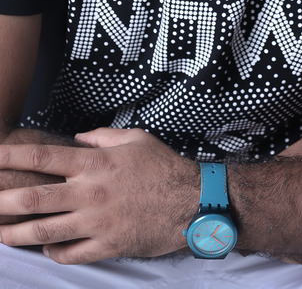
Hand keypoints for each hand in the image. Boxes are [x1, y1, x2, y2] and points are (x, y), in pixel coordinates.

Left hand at [0, 127, 199, 263]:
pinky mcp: (107, 246)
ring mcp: (96, 223)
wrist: (192, 201)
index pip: (44, 158)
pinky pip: (70, 254)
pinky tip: (43, 248)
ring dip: (15, 235)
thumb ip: (102, 137)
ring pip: (45, 232)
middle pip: (34, 199)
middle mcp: (89, 194)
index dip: (14, 157)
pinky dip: (52, 253)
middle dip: (2, 202)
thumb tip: (79, 140)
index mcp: (95, 164)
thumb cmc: (164, 166)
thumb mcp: (135, 139)